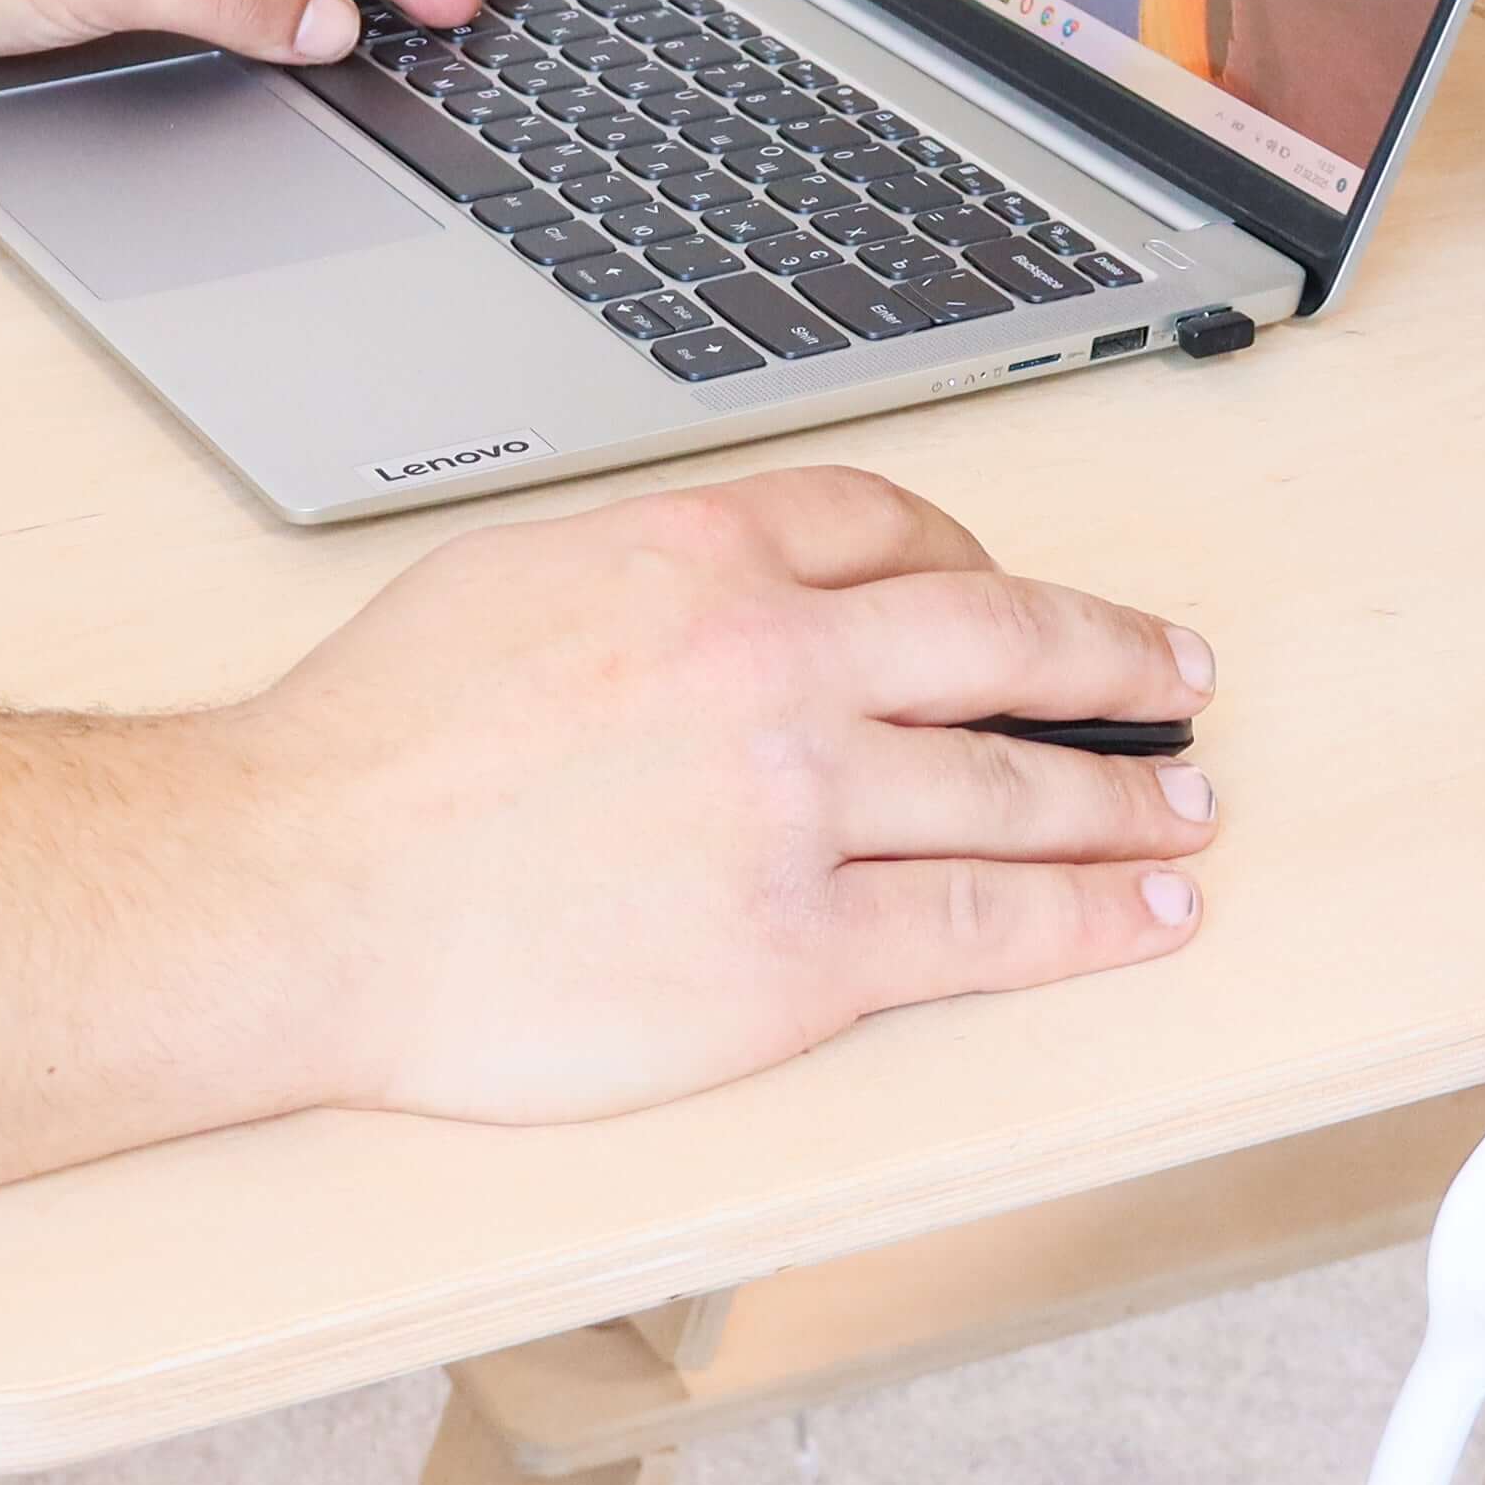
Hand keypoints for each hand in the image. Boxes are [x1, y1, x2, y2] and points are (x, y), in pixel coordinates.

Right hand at [220, 465, 1216, 1121]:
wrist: (297, 891)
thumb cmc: (369, 750)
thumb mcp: (514, 582)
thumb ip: (646, 574)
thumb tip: (723, 583)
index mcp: (700, 556)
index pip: (897, 528)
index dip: (984, 560)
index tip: (1025, 594)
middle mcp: (773, 664)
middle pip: (1001, 640)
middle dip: (1111, 659)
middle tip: (1174, 675)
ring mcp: (797, 809)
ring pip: (1020, 788)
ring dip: (1128, 796)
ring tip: (1187, 807)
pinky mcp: (798, 956)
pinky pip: (988, 929)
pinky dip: (1093, 921)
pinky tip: (1147, 915)